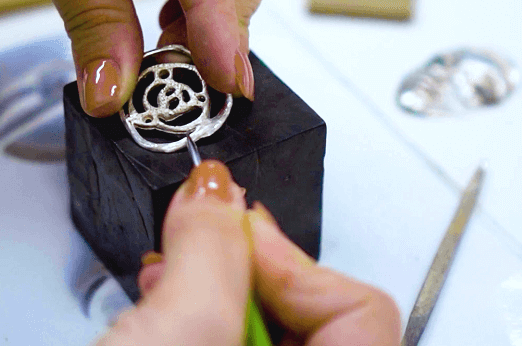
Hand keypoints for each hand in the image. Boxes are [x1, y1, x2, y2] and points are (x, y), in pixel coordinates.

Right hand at [97, 160, 401, 345]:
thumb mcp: (178, 332)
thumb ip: (208, 249)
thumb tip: (215, 191)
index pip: (360, 303)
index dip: (289, 257)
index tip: (232, 231)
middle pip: (315, 307)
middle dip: (245, 270)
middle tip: (195, 251)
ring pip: (272, 325)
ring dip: (214, 293)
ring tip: (165, 287)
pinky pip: (236, 342)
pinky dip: (203, 320)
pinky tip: (161, 316)